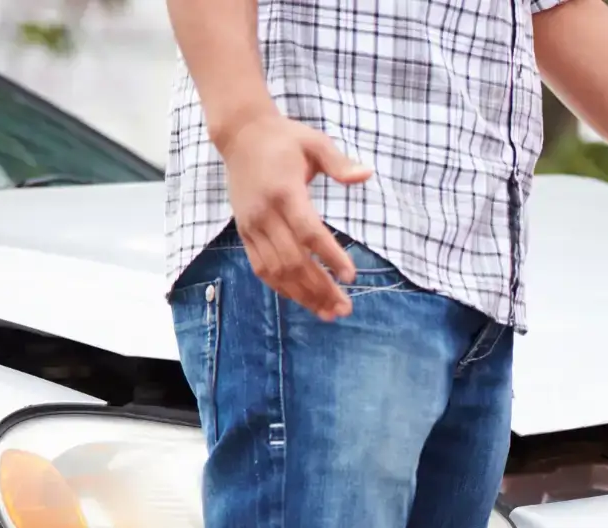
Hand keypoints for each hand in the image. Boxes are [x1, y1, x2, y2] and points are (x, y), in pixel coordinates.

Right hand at [218, 114, 373, 320]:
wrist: (241, 135)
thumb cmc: (285, 139)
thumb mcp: (315, 142)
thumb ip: (340, 162)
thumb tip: (366, 174)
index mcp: (285, 192)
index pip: (309, 231)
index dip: (330, 256)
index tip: (351, 276)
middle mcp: (265, 213)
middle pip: (293, 260)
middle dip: (320, 287)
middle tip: (346, 308)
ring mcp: (252, 225)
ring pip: (276, 270)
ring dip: (303, 295)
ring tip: (329, 312)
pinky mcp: (244, 232)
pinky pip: (261, 267)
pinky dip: (282, 287)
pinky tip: (304, 300)